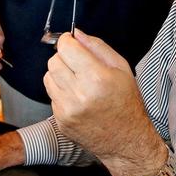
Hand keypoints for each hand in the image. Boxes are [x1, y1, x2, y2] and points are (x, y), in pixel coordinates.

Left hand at [44, 30, 164, 175]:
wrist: (126, 141)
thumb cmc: (127, 103)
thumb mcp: (121, 68)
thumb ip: (97, 47)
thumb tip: (77, 34)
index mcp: (96, 78)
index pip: (65, 48)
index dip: (68, 41)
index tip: (72, 42)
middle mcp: (79, 94)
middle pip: (53, 61)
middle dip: (64, 57)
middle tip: (78, 64)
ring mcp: (67, 109)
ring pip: (48, 77)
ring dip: (60, 74)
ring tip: (78, 81)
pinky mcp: (60, 120)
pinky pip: (51, 95)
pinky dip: (61, 92)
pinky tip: (77, 97)